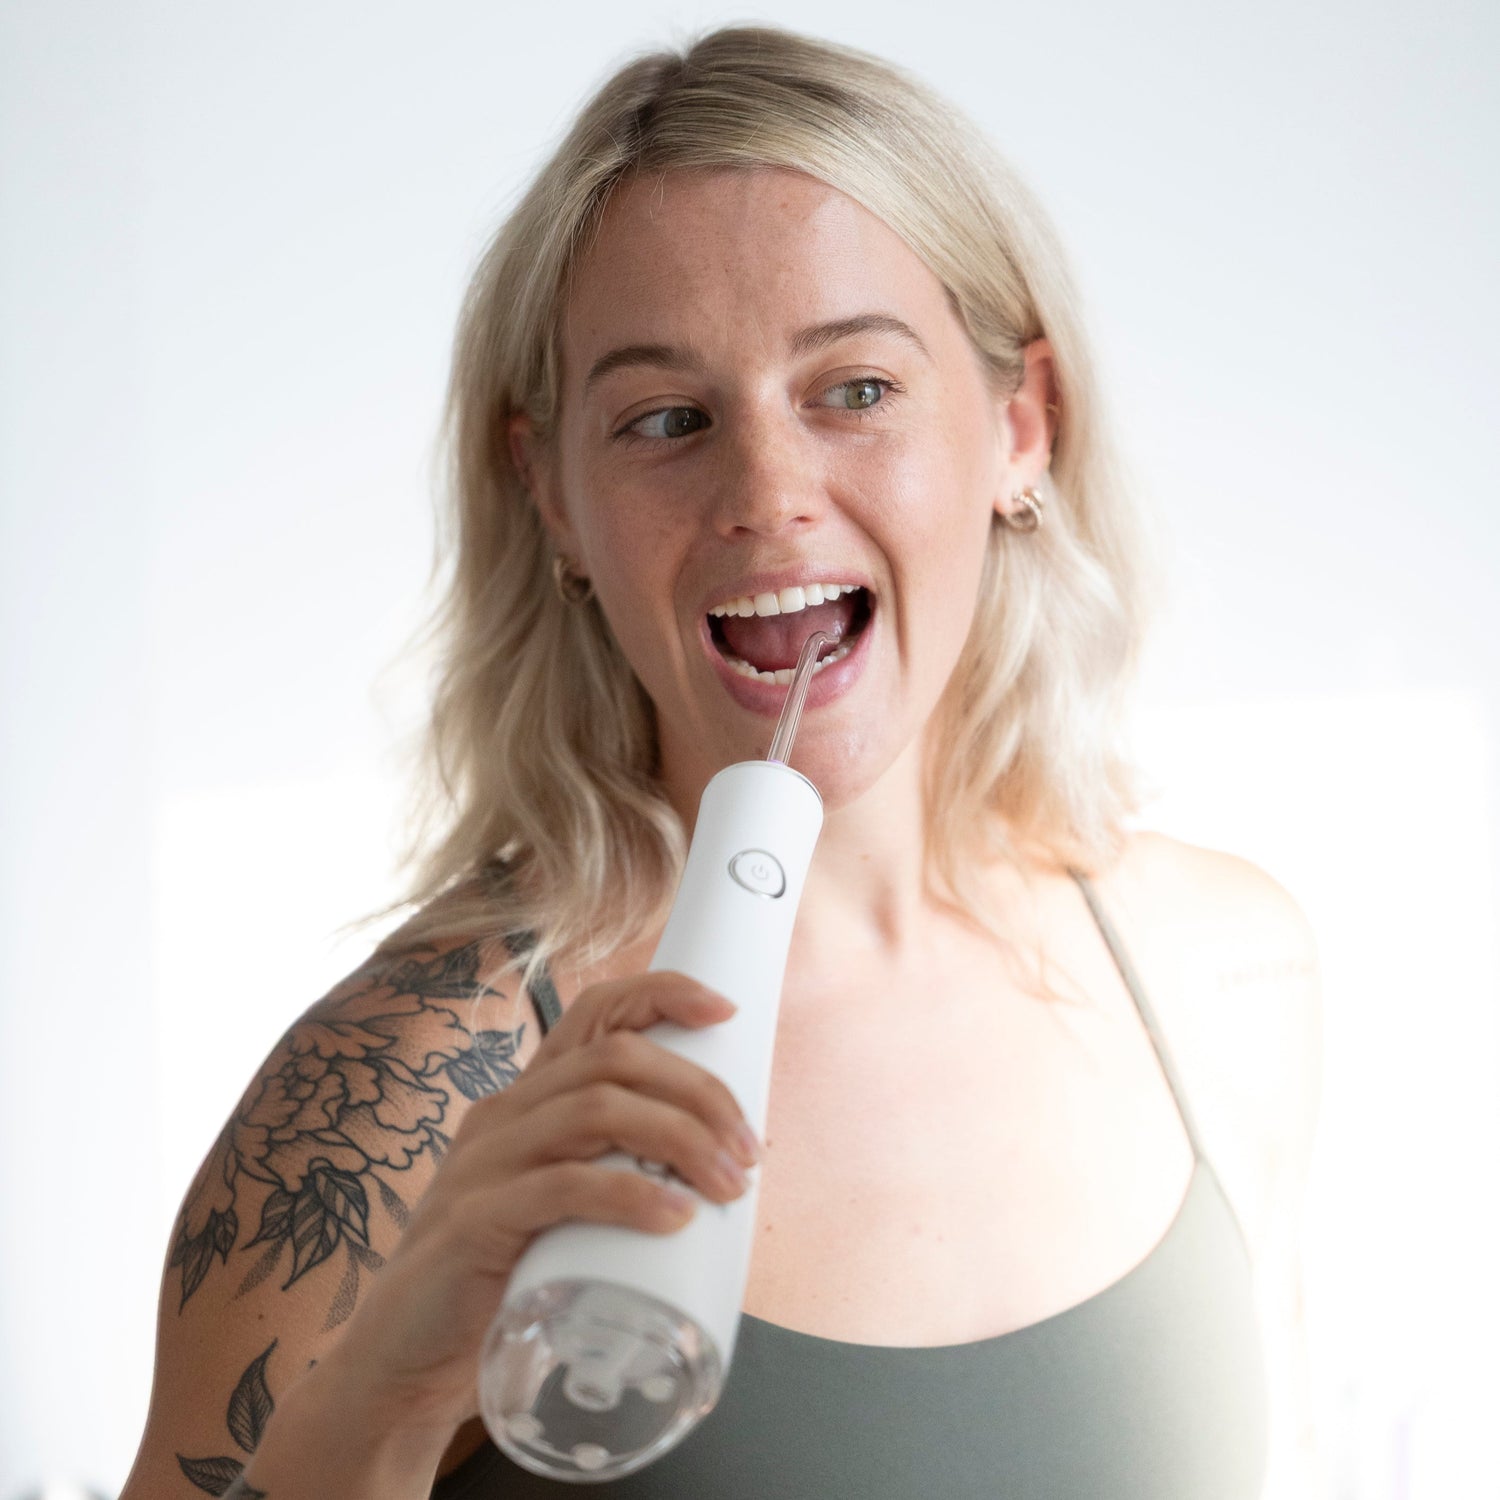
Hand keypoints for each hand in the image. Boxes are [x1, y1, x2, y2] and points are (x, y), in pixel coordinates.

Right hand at [317, 970, 759, 1443]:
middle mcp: (503, 1116)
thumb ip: (614, 1177)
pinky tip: (674, 1218)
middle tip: (748, 1150)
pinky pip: (561, 1187)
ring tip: (729, 1185)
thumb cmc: (499, 1286)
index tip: (727, 1011)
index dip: (663, 994)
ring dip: (680, 1138)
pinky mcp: (472, 1222)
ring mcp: (484, 1164)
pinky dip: (629, 1195)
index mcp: (527, 1101)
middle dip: (697, 1091)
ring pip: (596, 1109)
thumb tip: (720, 1174)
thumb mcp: (560, 1211)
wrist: (402, 1367)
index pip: (593, 1012)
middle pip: (614, 1058)